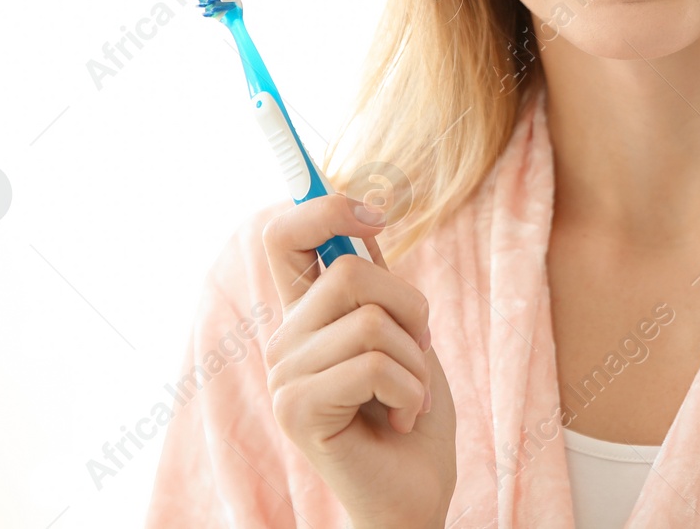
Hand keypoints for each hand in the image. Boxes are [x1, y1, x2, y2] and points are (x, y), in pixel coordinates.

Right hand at [262, 193, 455, 528]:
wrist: (415, 493)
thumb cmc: (410, 412)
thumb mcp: (402, 331)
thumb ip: (375, 281)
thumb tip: (363, 213)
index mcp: (305, 314)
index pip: (280, 235)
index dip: (322, 207)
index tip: (375, 213)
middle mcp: (284, 339)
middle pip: (348, 272)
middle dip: (410, 307)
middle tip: (419, 349)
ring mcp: (284, 376)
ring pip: (370, 320)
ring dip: (415, 360)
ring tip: (409, 395)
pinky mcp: (298, 411)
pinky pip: (373, 366)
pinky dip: (409, 392)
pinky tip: (401, 420)